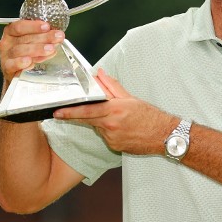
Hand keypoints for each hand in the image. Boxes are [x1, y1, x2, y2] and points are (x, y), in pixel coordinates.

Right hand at [0, 19, 65, 80]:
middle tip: (57, 38)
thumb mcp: (32, 42)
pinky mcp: (7, 69)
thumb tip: (57, 35)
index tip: (47, 27)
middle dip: (43, 37)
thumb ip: (42, 37)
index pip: (20, 26)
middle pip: (24, 38)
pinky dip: (21, 63)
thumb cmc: (24, 55)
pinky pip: (12, 65)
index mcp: (11, 32)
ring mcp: (6, 56)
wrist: (15, 74)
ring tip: (50, 49)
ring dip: (37, 49)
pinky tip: (30, 62)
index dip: (34, 26)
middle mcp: (7, 43)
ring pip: (20, 50)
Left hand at [53, 70, 174, 155]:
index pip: (86, 110)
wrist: (164, 136)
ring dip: (100, 122)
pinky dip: (108, 131)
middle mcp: (110, 126)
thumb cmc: (150, 116)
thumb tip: (100, 74)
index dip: (70, 112)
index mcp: (113, 110)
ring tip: (117, 118)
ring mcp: (112, 138)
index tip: (57, 112)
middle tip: (67, 113)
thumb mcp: (130, 98)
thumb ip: (112, 86)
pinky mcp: (114, 147)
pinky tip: (121, 128)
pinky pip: (105, 136)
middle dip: (78, 116)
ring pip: (97, 127)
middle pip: (87, 120)